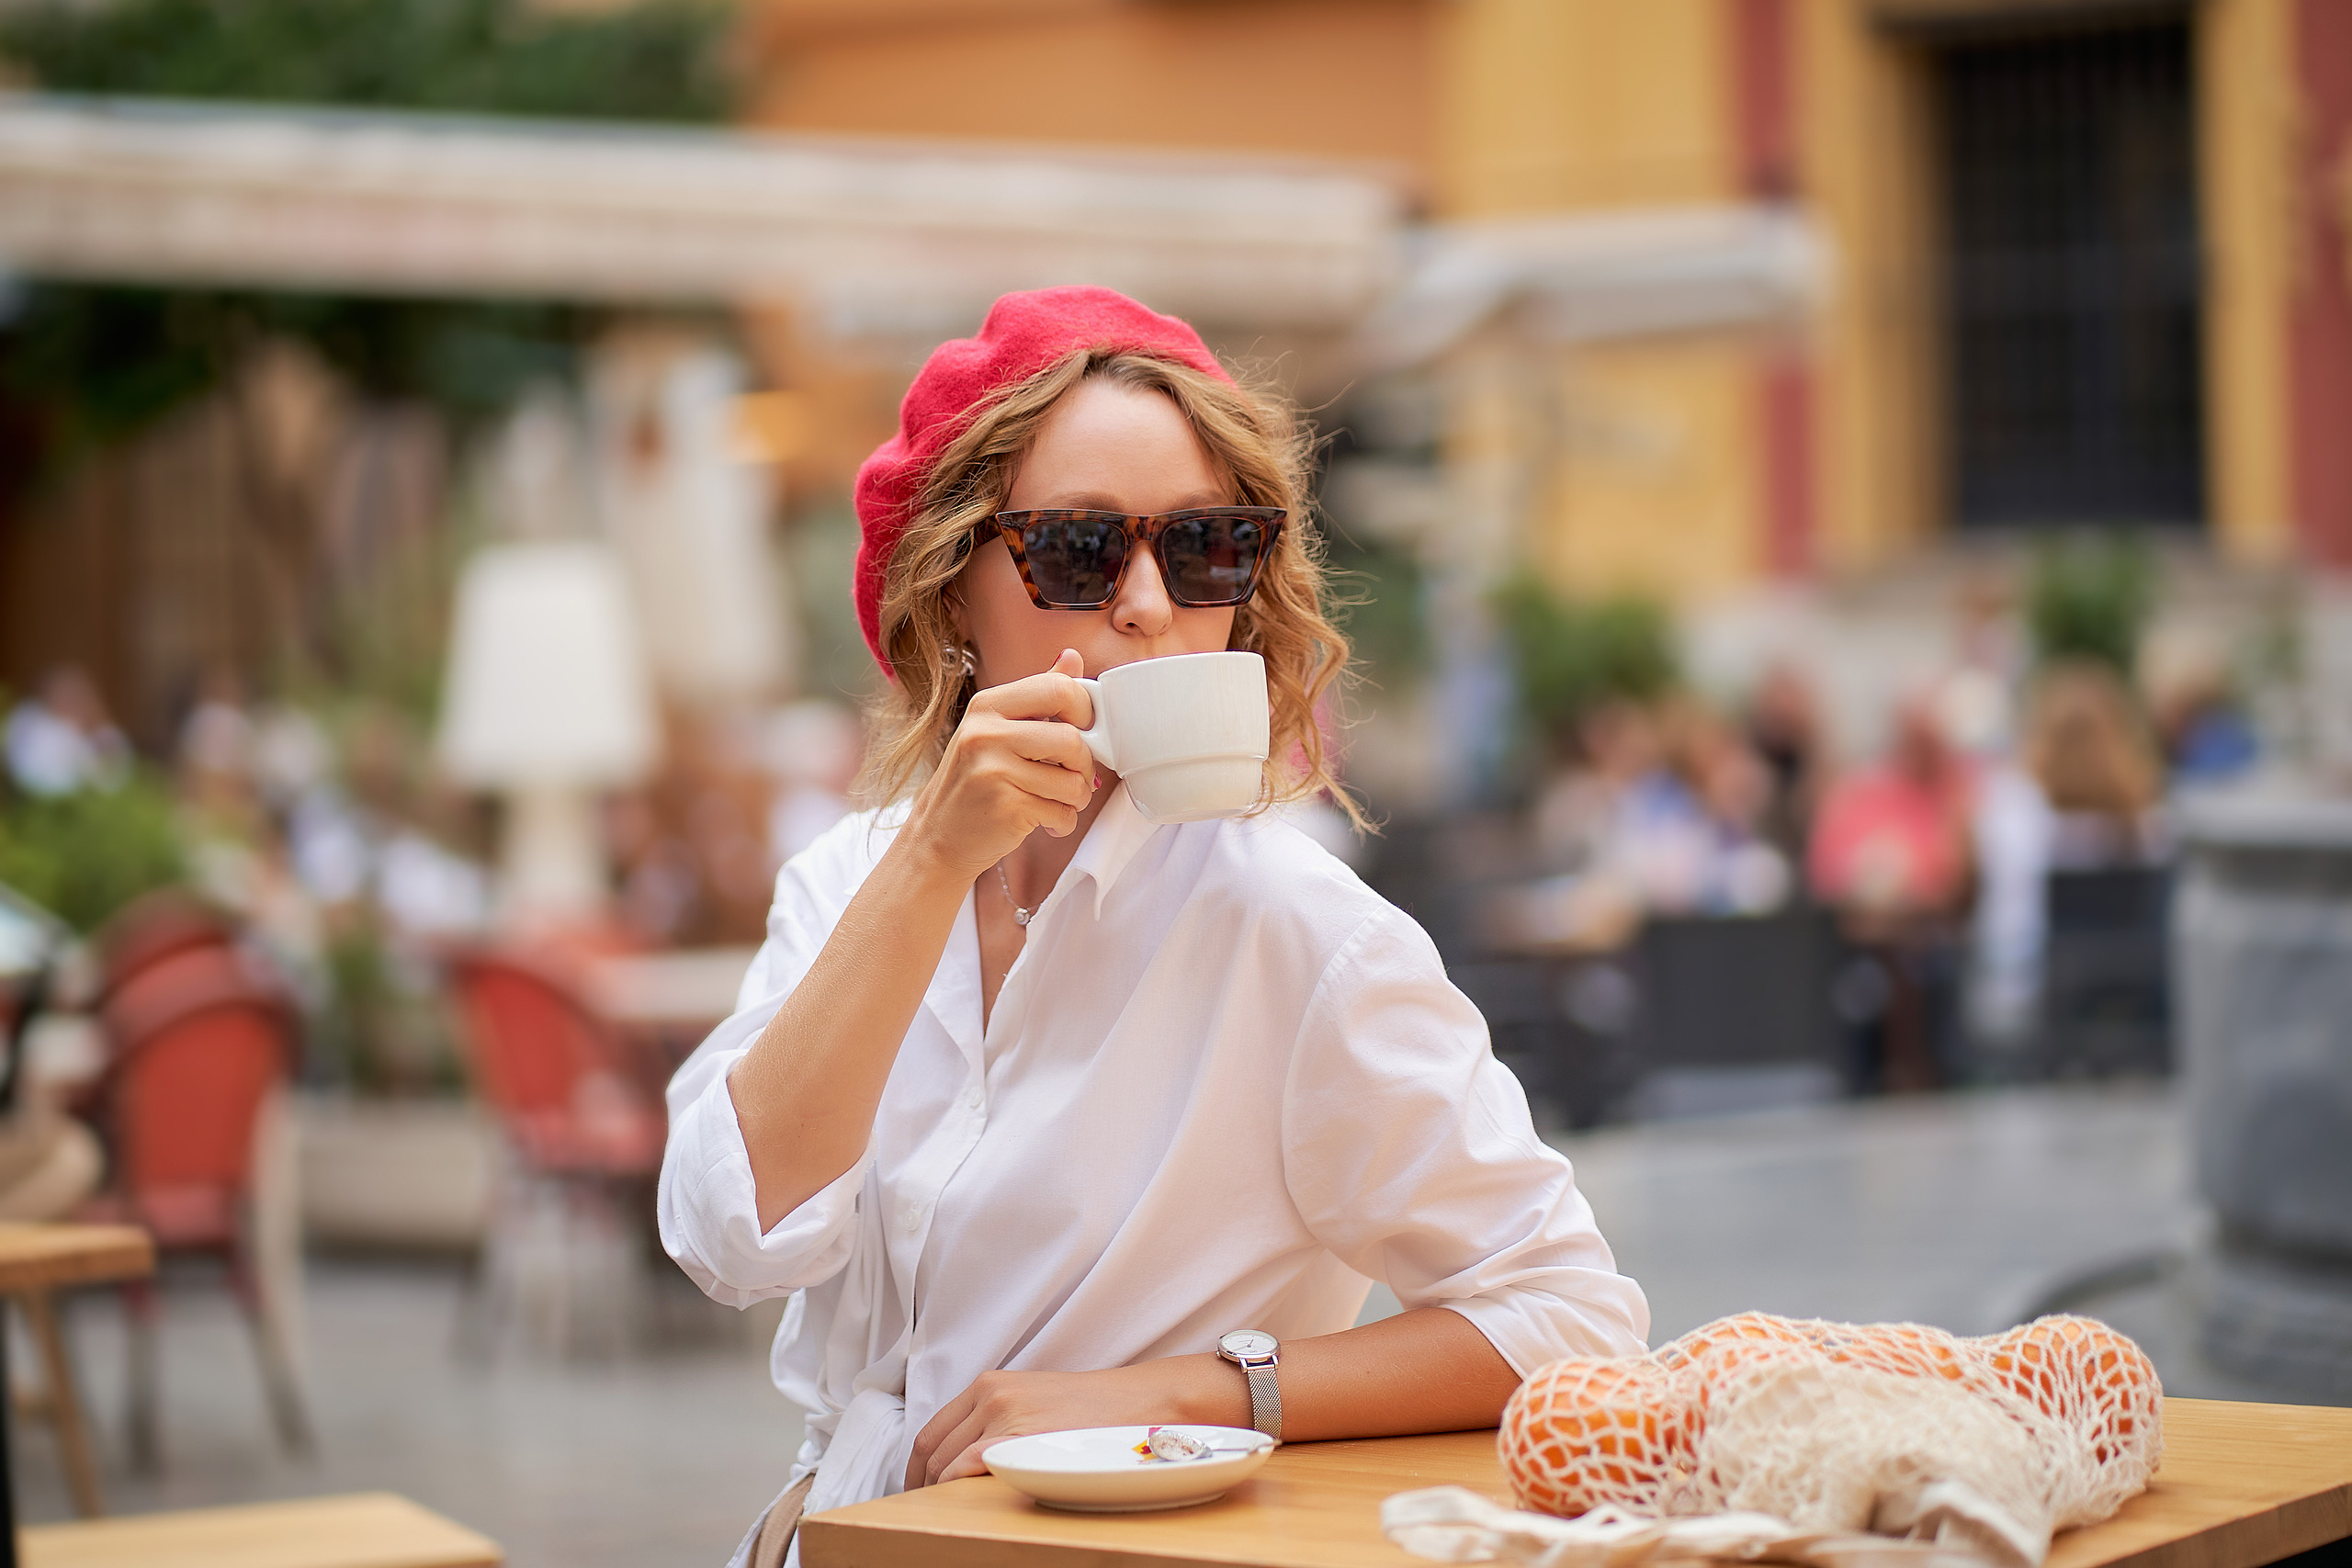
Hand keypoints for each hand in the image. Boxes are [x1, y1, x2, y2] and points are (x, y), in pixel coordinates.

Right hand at [899, 648, 1098, 882]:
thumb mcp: (997, 730)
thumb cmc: (973, 784)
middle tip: (1074, 776)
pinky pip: (1062, 812)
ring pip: (1072, 780)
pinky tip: (1044, 822)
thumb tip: (1072, 657)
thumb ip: (1037, 697)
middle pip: (1072, 739)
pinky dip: (1063, 822)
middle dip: (1085, 764)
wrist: (936, 837)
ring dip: (1076, 798)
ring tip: (1058, 802)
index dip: (1085, 712)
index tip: (1084, 731)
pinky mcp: (1004, 807)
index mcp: (988, 705)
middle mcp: (985, 733)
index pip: (1058, 688)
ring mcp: (992, 770)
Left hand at [904, 1359, 1228, 1488]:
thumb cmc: (1091, 1409)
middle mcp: (990, 1395)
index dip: (918, 1467)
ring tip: (942, 1515)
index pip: (932, 1431)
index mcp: (990, 1384)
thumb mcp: (1034, 1401)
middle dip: (922, 1484)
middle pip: (933, 1449)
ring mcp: (1002, 1415)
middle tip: (925, 1511)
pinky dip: (952, 1488)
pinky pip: (966, 1466)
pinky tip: (958, 1505)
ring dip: (936, 1492)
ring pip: (944, 1463)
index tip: (918, 1489)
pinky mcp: (1018, 1436)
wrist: (1136, 1402)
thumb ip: (998, 1419)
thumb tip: (968, 1457)